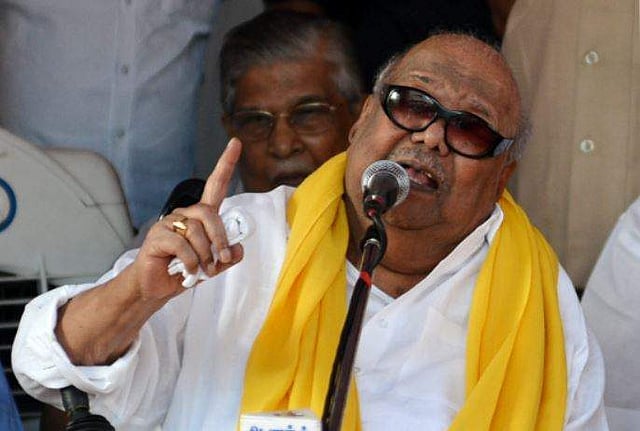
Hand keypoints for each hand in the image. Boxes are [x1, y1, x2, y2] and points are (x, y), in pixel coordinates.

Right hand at [133, 138, 244, 299]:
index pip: (215, 185)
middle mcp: (185, 215)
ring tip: (200, 271)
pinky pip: (182, 245)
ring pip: (197, 232)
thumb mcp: (212, 265)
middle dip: (220, 239)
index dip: (226, 164)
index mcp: (200, 217)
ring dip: (204, 256)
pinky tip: (186, 271)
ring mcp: (170, 223)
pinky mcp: (157, 235)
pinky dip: (190, 262)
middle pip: (209, 214)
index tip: (236, 143)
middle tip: (222, 259)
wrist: (155, 287)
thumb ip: (227, 257)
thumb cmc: (183, 271)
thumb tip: (238, 250)